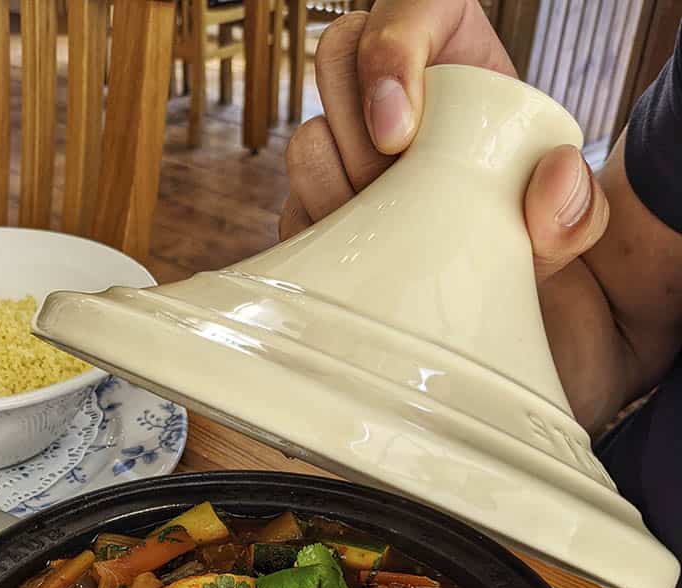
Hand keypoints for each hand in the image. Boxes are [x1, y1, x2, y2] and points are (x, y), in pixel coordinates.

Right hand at [280, 0, 607, 285]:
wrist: (489, 279)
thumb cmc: (525, 231)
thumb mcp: (567, 219)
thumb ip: (576, 203)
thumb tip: (554, 177)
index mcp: (450, 49)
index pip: (406, 6)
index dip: (389, 56)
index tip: (398, 137)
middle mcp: (387, 82)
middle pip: (336, 58)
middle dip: (358, 140)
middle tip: (396, 194)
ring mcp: (343, 140)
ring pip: (306, 139)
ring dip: (337, 194)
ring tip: (383, 231)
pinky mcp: (318, 199)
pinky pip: (293, 209)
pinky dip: (322, 240)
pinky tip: (357, 259)